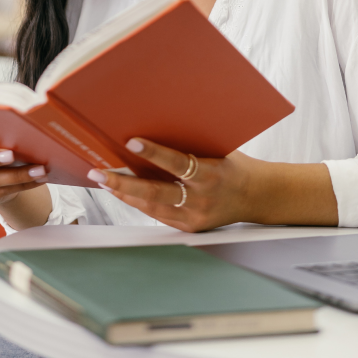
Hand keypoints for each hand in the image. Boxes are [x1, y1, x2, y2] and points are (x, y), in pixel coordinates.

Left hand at [87, 138, 257, 232]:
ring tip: (105, 181)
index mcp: (211, 174)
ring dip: (125, 194)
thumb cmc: (234, 165)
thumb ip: (189, 147)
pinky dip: (139, 203)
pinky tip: (124, 193)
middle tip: (100, 173)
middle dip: (123, 183)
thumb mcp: (216, 150)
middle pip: (156, 193)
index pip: (178, 163)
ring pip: (152, 207)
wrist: (256, 196)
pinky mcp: (190, 227)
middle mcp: (202, 198)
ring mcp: (195, 216)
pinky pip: (159, 215)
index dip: (154, 153)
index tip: (131, 143)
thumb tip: (154, 129)